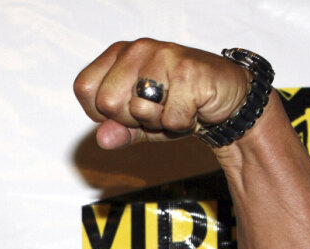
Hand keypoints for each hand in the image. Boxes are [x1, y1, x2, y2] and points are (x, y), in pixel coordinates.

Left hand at [74, 39, 250, 148]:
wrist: (226, 98)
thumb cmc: (177, 106)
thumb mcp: (139, 123)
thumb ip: (117, 131)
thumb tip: (103, 139)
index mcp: (118, 54)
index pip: (84, 88)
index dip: (102, 112)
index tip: (127, 109)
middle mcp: (137, 48)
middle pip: (107, 102)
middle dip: (131, 119)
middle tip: (157, 109)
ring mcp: (162, 55)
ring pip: (138, 110)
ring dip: (159, 122)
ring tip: (174, 107)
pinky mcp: (188, 70)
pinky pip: (170, 118)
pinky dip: (182, 124)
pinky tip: (193, 108)